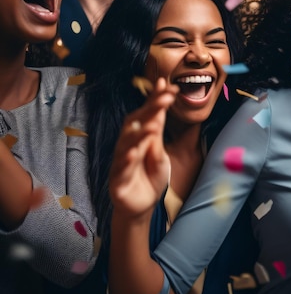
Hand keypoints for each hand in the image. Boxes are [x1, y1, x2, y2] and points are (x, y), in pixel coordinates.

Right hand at [108, 78, 177, 219]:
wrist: (142, 206)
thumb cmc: (150, 175)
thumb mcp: (159, 149)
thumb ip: (158, 126)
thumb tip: (163, 97)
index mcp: (137, 137)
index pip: (146, 114)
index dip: (156, 100)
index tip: (170, 86)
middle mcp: (127, 146)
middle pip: (135, 125)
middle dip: (149, 110)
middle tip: (165, 98)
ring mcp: (121, 163)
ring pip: (126, 145)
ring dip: (138, 134)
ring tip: (151, 125)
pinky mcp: (118, 181)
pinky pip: (121, 169)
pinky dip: (126, 160)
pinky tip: (132, 153)